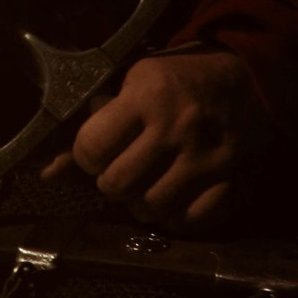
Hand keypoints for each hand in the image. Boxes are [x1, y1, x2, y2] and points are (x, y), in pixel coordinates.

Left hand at [41, 49, 274, 230]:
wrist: (246, 77)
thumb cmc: (179, 78)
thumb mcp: (135, 80)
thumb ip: (97, 120)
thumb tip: (50, 169)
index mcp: (147, 96)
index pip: (93, 147)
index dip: (87, 155)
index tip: (97, 151)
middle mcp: (176, 128)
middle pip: (118, 184)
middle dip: (110, 181)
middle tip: (121, 169)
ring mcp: (205, 158)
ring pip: (151, 208)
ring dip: (141, 202)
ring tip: (146, 183)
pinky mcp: (231, 179)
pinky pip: (191, 220)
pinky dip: (176, 217)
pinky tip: (173, 198)